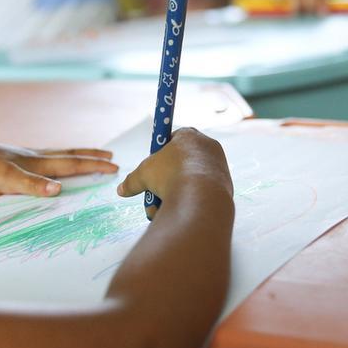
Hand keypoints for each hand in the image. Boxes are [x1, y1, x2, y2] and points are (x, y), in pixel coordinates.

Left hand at [0, 136, 117, 196]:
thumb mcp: (6, 180)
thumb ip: (32, 186)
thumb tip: (59, 190)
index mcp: (36, 162)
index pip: (71, 163)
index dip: (94, 165)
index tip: (115, 166)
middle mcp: (31, 156)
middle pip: (67, 154)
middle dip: (90, 156)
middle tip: (109, 155)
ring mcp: (20, 156)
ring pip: (54, 154)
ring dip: (72, 155)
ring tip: (83, 155)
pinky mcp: (7, 158)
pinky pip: (39, 158)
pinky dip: (51, 159)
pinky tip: (44, 163)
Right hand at [116, 128, 231, 218]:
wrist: (200, 199)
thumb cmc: (170, 177)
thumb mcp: (143, 175)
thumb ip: (132, 181)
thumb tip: (121, 190)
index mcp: (190, 136)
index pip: (175, 137)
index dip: (162, 151)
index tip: (154, 164)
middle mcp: (208, 147)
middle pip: (183, 160)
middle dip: (167, 177)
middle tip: (156, 189)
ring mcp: (219, 167)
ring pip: (192, 179)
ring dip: (176, 192)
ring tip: (164, 206)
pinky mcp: (226, 186)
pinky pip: (204, 191)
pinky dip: (191, 200)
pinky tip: (180, 211)